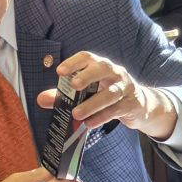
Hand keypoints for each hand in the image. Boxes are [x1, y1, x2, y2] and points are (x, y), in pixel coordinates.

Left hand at [36, 51, 176, 140]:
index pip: (88, 57)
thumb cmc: (107, 94)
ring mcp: (125, 88)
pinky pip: (116, 110)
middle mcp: (115, 73)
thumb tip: (40, 99)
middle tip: (74, 85)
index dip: (74, 62)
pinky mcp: (131, 104)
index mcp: (101, 66)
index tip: (60, 71)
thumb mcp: (87, 92)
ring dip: (93, 103)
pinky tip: (89, 123)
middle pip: (103, 68)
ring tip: (76, 113)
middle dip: (88, 75)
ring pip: (110, 93)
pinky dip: (102, 117)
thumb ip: (64, 95)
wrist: (140, 105)